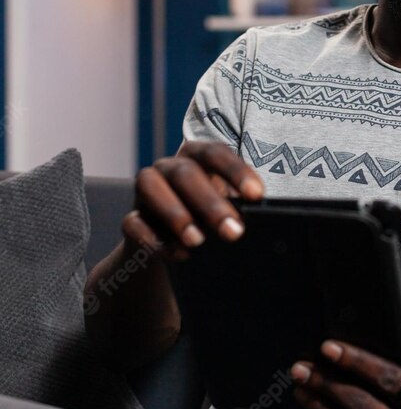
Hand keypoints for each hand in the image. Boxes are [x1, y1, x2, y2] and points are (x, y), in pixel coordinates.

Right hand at [121, 142, 263, 261]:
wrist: (173, 249)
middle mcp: (169, 167)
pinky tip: (177, 255)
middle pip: (186, 173)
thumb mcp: (227, 209)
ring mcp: (145, 191)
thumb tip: (260, 218)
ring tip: (197, 242)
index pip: (216, 153)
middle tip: (233, 232)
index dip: (236, 171)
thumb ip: (239, 207)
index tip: (256, 195)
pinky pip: (132, 222)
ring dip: (175, 214)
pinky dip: (152, 239)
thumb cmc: (210, 220)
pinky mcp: (131, 219)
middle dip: (210, 203)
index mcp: (198, 157)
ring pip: (151, 186)